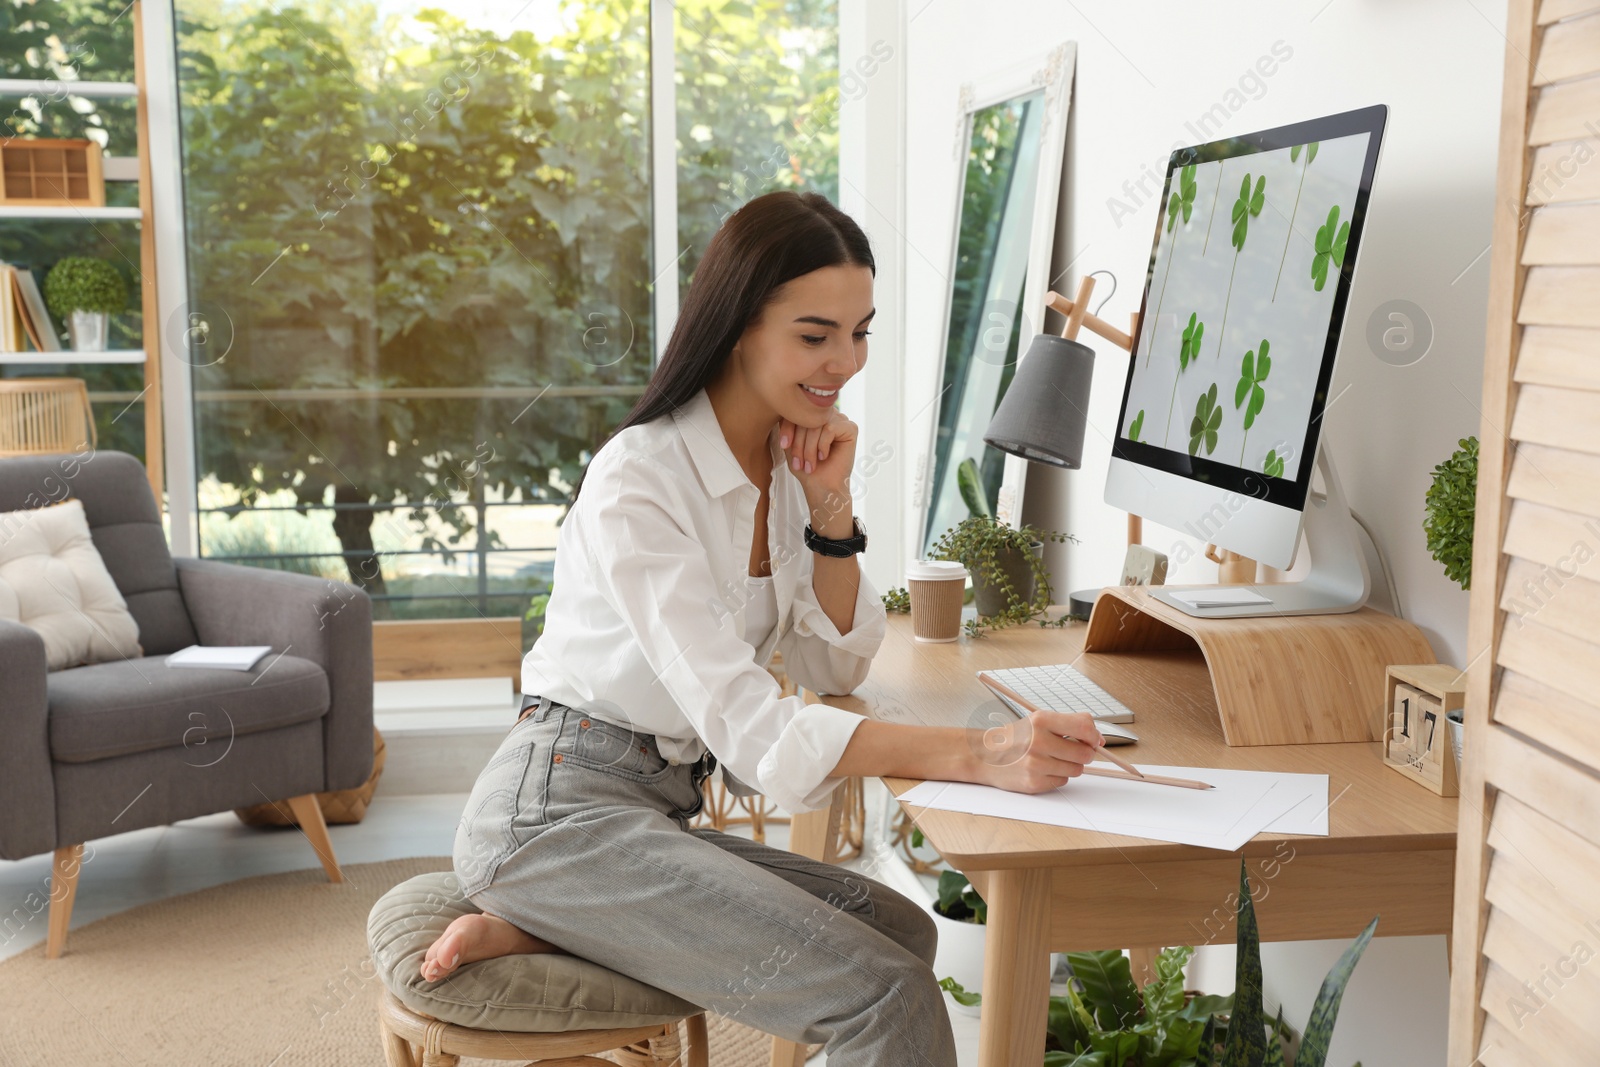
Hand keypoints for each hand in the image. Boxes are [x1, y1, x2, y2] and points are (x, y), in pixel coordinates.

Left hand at [779, 409, 857, 528]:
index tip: (784, 446)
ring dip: (810, 447)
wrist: (821, 488)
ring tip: (810, 464)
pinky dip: (823, 445)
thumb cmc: (806, 468)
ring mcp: (840, 420)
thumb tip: (783, 409)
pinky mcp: (850, 428)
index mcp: (813, 415)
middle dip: (800, 443)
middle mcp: (827, 415)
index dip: (788, 427)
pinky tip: (824, 456)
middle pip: (807, 417)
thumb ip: (787, 426)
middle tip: (799, 463)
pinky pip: (830, 428)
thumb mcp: (790, 444)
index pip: (796, 411)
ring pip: (818, 424)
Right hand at [969, 710, 1103, 793]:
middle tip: (1071, 750)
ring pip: (1076, 770)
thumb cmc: (1015, 738)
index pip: (1084, 726)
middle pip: (1084, 753)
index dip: (1094, 735)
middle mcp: (1038, 742)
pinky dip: (1057, 776)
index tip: (1093, 739)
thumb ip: (1070, 725)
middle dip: (1083, 753)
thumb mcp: (1038, 721)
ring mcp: (1036, 764)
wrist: (984, 755)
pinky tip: (1042, 769)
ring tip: (1051, 758)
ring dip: (1069, 765)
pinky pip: (1063, 781)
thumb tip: (1099, 740)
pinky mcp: (1034, 783)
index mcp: (1041, 721)